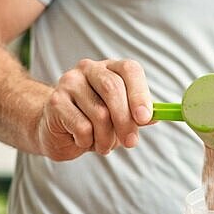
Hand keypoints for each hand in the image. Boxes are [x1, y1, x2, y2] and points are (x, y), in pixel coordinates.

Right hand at [36, 58, 152, 160]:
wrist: (58, 131)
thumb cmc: (94, 122)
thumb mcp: (121, 118)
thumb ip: (138, 116)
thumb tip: (157, 116)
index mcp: (111, 68)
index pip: (130, 70)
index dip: (140, 94)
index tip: (145, 118)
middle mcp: (89, 69)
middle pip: (112, 89)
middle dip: (125, 121)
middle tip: (131, 143)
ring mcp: (70, 82)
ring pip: (99, 113)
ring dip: (106, 138)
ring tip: (103, 145)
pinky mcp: (56, 101)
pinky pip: (82, 127)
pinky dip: (88, 141)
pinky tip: (83, 140)